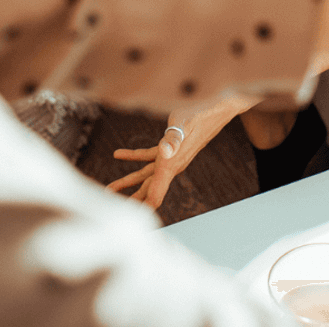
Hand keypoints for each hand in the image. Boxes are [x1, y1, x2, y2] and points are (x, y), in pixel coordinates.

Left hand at [106, 96, 256, 208]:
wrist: (216, 107)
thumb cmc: (200, 114)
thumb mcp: (183, 125)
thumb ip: (173, 139)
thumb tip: (164, 151)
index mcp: (171, 165)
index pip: (156, 194)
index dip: (143, 208)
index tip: (130, 222)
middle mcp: (171, 165)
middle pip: (148, 189)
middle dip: (131, 200)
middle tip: (114, 210)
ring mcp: (170, 157)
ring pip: (146, 174)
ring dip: (128, 181)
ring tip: (111, 188)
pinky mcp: (169, 146)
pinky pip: (148, 156)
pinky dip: (133, 157)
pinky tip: (119, 154)